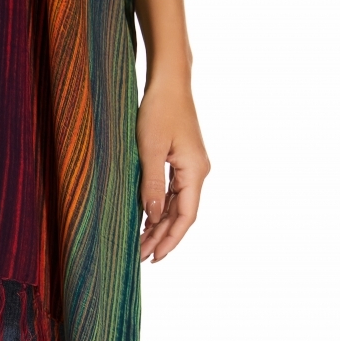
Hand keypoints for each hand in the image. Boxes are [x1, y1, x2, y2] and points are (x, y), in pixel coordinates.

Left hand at [137, 83, 209, 262]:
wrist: (170, 82)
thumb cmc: (159, 110)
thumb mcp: (150, 149)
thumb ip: (152, 184)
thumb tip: (154, 216)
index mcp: (195, 171)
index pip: (186, 215)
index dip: (171, 239)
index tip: (156, 257)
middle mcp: (198, 172)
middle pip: (182, 214)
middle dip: (162, 237)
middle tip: (141, 258)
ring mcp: (191, 167)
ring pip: (177, 205)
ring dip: (159, 226)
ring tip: (141, 245)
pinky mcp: (182, 161)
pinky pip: (173, 193)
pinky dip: (160, 209)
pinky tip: (147, 221)